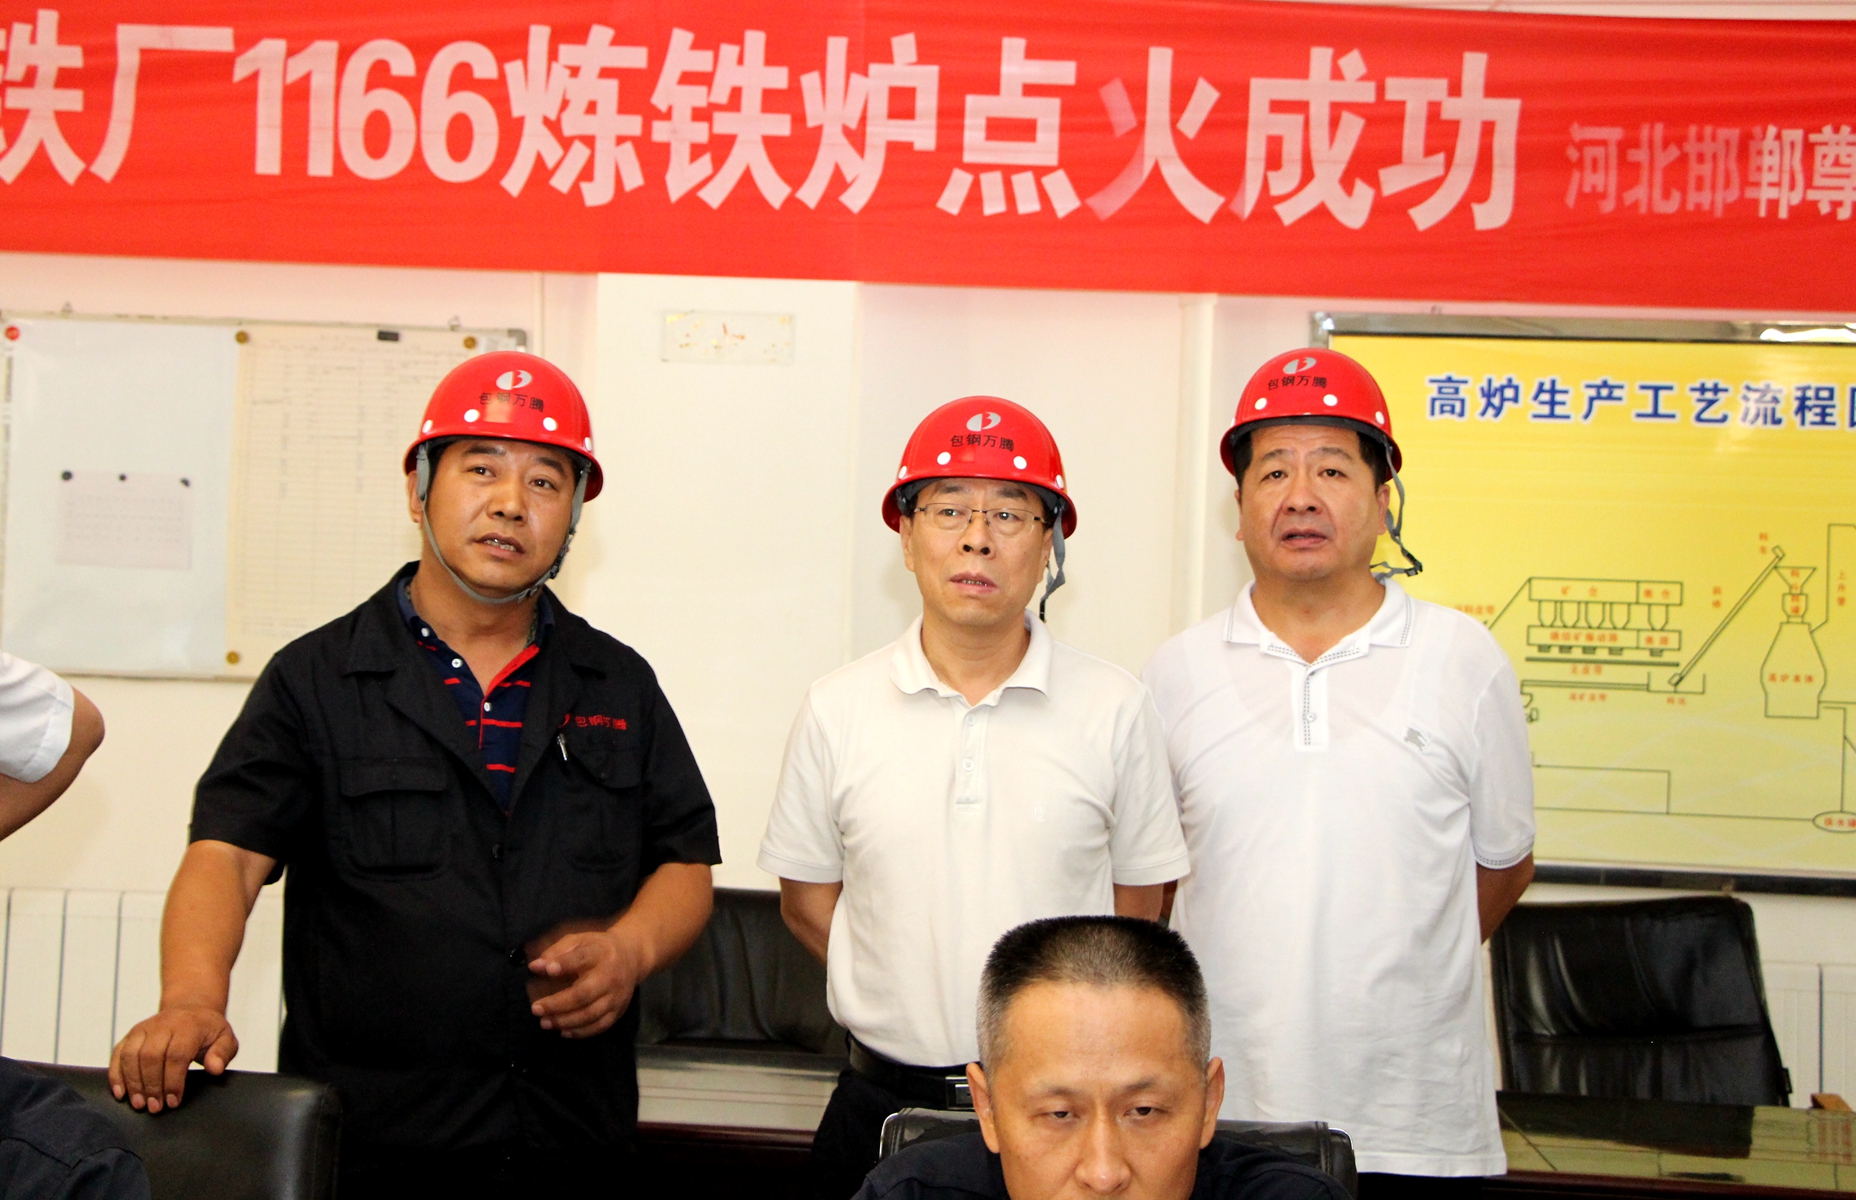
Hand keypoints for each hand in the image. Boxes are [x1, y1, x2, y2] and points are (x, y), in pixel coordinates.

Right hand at [108, 1005, 238, 1112]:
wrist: (191, 1010)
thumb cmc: (208, 1030)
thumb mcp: (225, 1039)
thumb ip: (223, 1053)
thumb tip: (215, 1068)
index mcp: (188, 1025)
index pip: (176, 1054)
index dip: (173, 1081)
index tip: (174, 1101)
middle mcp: (163, 1024)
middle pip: (150, 1056)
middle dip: (152, 1086)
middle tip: (155, 1108)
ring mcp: (144, 1028)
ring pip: (131, 1055)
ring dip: (133, 1083)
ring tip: (139, 1104)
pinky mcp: (131, 1035)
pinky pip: (118, 1054)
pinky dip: (116, 1074)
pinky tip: (121, 1093)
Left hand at [526, 925, 644, 1038]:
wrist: (632, 957)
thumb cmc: (597, 948)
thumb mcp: (579, 940)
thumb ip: (557, 951)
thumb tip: (535, 967)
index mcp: (600, 953)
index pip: (582, 958)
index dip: (564, 964)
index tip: (547, 970)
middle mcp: (610, 976)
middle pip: (584, 994)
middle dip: (558, 1004)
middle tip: (536, 1009)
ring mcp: (616, 996)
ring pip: (590, 1014)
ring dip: (565, 1021)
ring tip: (545, 1022)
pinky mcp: (619, 1010)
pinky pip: (600, 1026)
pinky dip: (581, 1032)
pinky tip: (564, 1031)